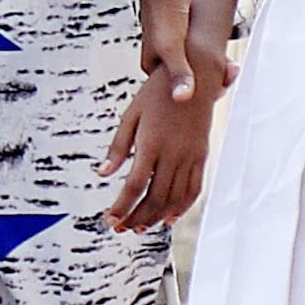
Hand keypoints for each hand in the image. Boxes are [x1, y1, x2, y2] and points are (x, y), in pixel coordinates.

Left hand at [102, 61, 218, 230]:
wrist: (195, 76)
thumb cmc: (157, 93)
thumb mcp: (131, 115)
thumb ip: (118, 147)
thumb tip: (102, 173)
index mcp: (152, 142)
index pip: (135, 184)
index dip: (122, 206)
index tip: (110, 219)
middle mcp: (173, 152)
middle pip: (155, 197)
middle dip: (136, 218)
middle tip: (120, 228)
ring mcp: (190, 156)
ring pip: (174, 198)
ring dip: (156, 217)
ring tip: (139, 227)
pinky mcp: (202, 156)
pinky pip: (194, 189)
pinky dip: (182, 207)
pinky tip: (168, 218)